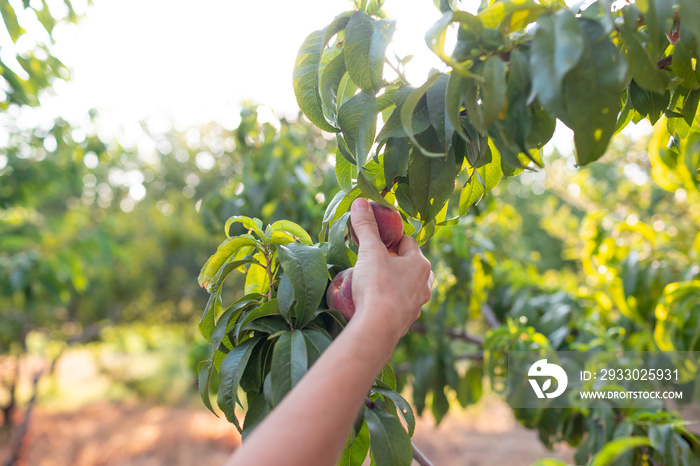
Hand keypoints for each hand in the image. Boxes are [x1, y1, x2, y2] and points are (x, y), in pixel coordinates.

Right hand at [347, 198, 433, 344]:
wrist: (377, 328)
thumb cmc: (377, 286)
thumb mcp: (370, 252)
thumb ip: (366, 226)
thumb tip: (360, 201)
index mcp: (420, 264)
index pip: (408, 242)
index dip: (391, 239)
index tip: (375, 241)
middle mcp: (425, 284)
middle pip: (410, 265)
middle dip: (395, 261)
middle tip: (374, 261)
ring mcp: (417, 305)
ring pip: (408, 286)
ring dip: (394, 282)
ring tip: (374, 281)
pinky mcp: (407, 322)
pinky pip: (400, 305)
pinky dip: (390, 301)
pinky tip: (375, 302)